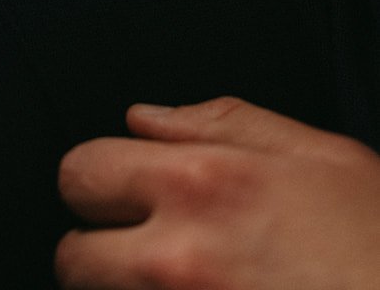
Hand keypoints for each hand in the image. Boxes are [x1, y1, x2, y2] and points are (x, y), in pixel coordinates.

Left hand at [56, 97, 379, 289]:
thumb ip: (225, 122)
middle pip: (72, 256)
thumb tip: (147, 119)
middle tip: (142, 254)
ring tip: (183, 287)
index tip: (121, 195)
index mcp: (201, 185)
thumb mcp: (320, 159)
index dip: (101, 182)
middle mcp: (178, 259)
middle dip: (99, 252)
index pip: (82, 172)